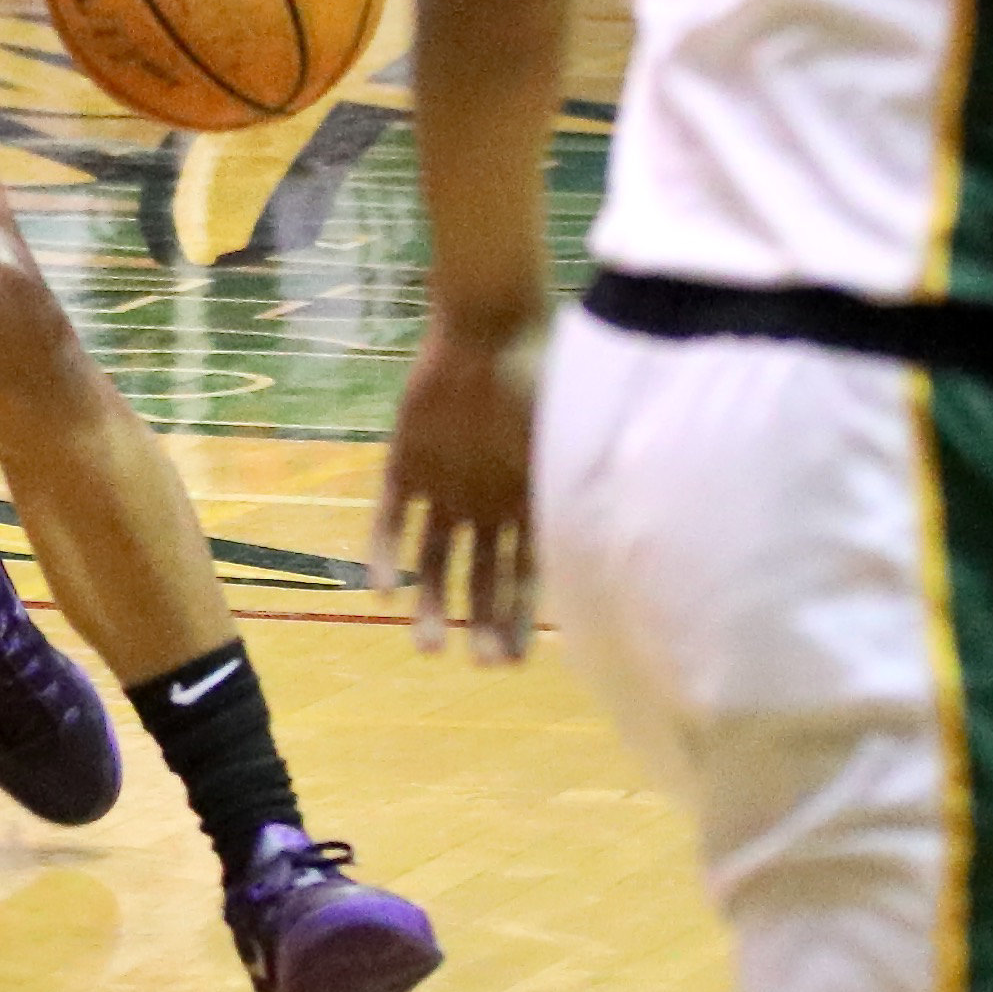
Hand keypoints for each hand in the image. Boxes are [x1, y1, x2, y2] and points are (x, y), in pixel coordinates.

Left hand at [374, 312, 547, 662]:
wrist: (488, 326)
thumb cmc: (540, 378)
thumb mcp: (568, 443)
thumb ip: (577, 494)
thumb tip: (610, 557)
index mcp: (527, 502)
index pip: (524, 575)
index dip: (518, 617)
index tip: (515, 661)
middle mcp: (485, 503)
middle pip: (481, 576)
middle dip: (480, 622)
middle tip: (478, 665)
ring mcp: (444, 487)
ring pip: (435, 558)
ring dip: (431, 602)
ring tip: (426, 647)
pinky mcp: (403, 465)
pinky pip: (389, 518)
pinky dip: (385, 553)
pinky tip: (382, 591)